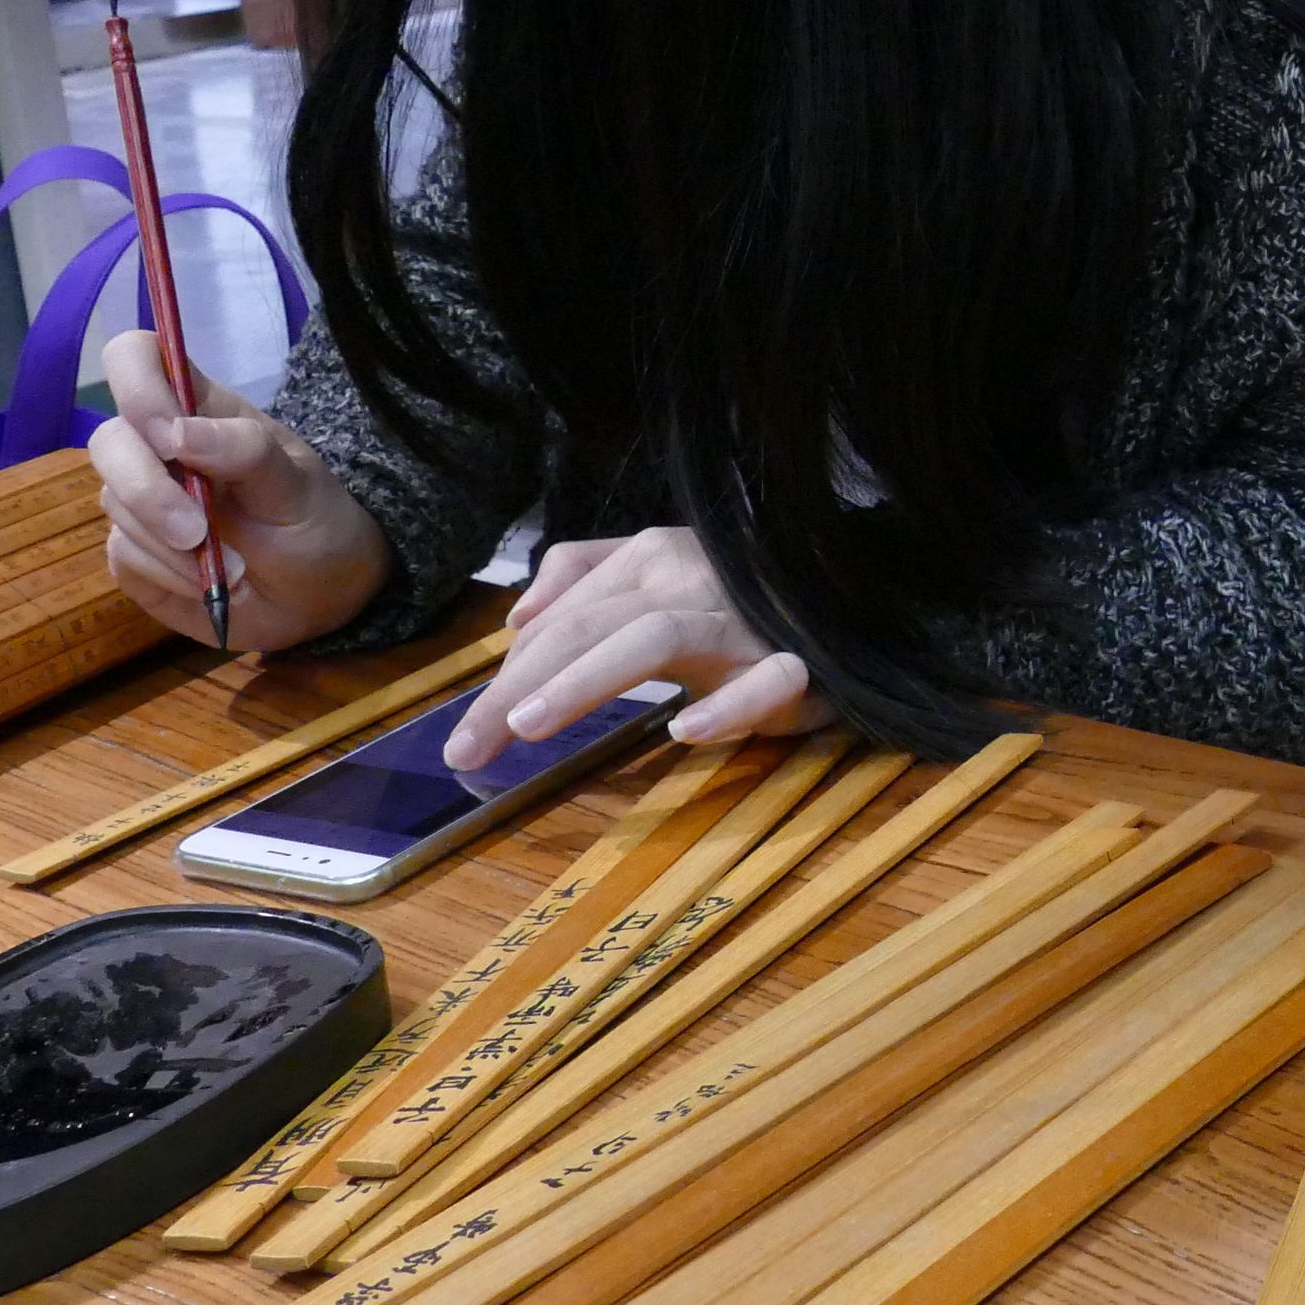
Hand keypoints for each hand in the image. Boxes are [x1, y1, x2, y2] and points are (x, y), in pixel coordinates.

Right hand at [89, 330, 391, 649]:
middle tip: (198, 532)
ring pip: (114, 505)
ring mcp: (139, 499)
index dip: (136, 385)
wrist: (317, 595)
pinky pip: (123, 557)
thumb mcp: (297, 484)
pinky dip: (167, 576)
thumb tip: (176, 432)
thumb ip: (246, 450)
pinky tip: (206, 583)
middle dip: (148, 492)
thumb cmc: (311, 521)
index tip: (168, 437)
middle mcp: (158, 447)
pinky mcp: (132, 551)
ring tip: (234, 567)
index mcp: (200, 409)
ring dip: (171, 546)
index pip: (137, 357)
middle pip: (108, 441)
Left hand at [444, 526, 822, 769]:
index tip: (463, 737)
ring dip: (587, 680)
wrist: (841, 599)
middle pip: (590, 626)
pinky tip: (686, 732)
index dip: (504, 676)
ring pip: (657, 636)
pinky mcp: (797, 665)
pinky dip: (729, 705)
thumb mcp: (656, 572)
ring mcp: (745, 622)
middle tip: (468, 748)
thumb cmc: (740, 598)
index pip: (562, 617)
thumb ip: (584, 578)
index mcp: (654, 556)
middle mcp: (691, 578)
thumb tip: (517, 617)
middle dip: (518, 686)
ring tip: (530, 725)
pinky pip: (767, 681)